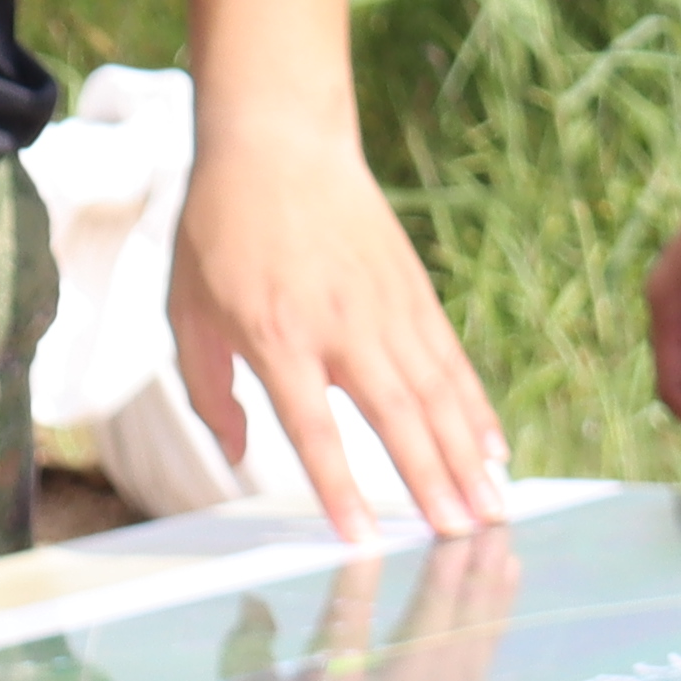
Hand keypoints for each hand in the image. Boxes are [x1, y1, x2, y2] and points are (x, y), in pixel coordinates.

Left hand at [169, 103, 513, 531]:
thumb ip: (210, 391)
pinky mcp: (413, 290)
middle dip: (431, 481)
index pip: (313, 426)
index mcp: (277, 334)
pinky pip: (450, 359)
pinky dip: (475, 407)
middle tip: (461, 537)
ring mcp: (385, 306)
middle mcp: (340, 324)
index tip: (362, 539)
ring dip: (466, 455)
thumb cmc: (220, 229)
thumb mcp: (187, 309)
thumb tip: (238, 455)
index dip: (340, 486)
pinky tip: (493, 449)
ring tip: (493, 508)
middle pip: (395, 415)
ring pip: (436, 392)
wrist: (276, 141)